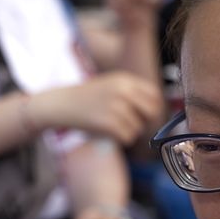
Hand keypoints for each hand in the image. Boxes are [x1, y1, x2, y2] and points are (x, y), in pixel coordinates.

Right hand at [32, 71, 162, 144]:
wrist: (61, 104)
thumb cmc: (87, 97)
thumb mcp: (111, 85)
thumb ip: (133, 93)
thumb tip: (157, 109)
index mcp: (125, 80)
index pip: (155, 95)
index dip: (154, 108)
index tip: (148, 115)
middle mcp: (123, 91)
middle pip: (152, 112)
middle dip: (146, 121)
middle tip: (133, 124)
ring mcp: (116, 107)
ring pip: (139, 127)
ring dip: (129, 131)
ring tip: (113, 126)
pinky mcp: (108, 123)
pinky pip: (128, 137)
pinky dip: (121, 138)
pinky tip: (109, 132)